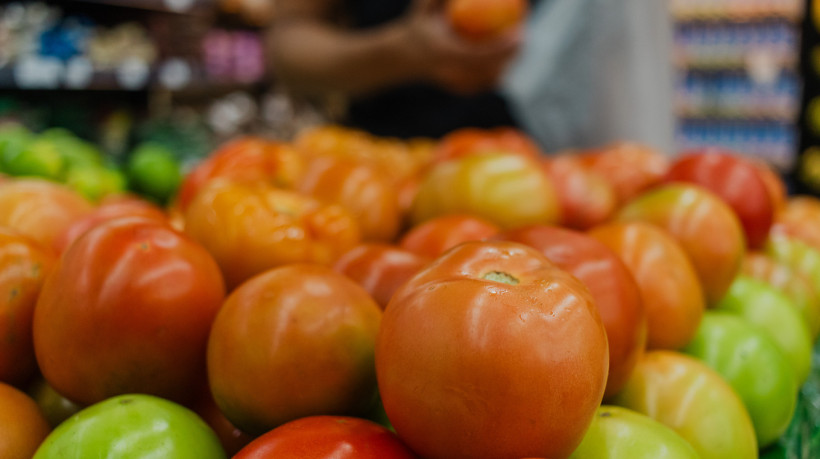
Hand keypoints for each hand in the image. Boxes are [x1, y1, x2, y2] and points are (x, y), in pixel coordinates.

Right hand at [399, 0, 522, 94]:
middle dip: (510, 56)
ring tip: (517, 48)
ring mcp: (454, 83)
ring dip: (506, 65)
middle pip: (489, 69)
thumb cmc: (420, 24)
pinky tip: (507, 60)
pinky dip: (496, 73)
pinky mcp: (458, 89)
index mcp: (443, 52)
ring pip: (488, 80)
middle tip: (522, 38)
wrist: (404, 55)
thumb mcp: (426, 5)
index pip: (479, 54)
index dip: (501, 47)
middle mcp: (449, 71)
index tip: (517, 32)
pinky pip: (483, 84)